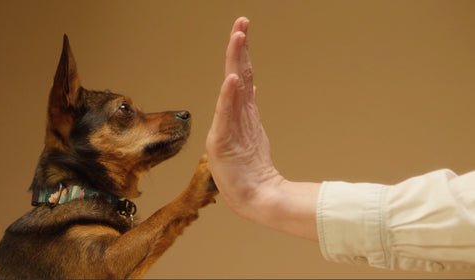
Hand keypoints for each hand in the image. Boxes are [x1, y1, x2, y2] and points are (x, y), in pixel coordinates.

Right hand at [206, 17, 319, 240]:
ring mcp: (226, 128)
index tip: (243, 27)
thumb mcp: (252, 132)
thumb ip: (247, 107)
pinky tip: (231, 79)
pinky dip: (229, 96)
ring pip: (231, 90)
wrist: (254, 196)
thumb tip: (248, 85)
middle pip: (235, 75)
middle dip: (238, 47)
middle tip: (241, 22)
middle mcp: (231, 116)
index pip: (241, 75)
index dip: (242, 52)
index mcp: (240, 112)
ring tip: (237, 38)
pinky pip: (226, 116)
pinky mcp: (222, 143)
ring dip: (235, 63)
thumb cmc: (251, 169)